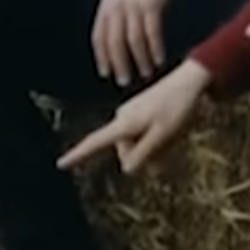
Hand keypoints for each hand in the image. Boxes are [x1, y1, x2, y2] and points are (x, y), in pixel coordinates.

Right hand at [57, 61, 210, 173]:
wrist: (189, 81)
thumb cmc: (177, 108)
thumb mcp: (163, 136)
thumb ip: (143, 154)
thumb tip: (127, 168)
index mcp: (125, 123)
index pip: (96, 142)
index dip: (78, 155)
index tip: (60, 163)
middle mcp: (122, 117)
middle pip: (125, 151)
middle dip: (144, 154)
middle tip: (168, 141)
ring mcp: (130, 113)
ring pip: (136, 144)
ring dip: (153, 146)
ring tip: (172, 131)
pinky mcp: (138, 111)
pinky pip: (142, 134)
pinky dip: (155, 137)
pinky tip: (171, 127)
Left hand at [93, 0, 178, 85]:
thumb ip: (115, 12)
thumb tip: (114, 40)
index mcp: (106, 3)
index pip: (98, 36)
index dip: (101, 56)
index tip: (105, 73)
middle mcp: (117, 5)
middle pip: (114, 42)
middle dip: (119, 64)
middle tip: (124, 81)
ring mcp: (134, 5)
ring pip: (134, 40)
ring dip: (140, 60)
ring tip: (146, 73)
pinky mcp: (153, 5)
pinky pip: (152, 33)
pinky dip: (155, 48)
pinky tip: (159, 60)